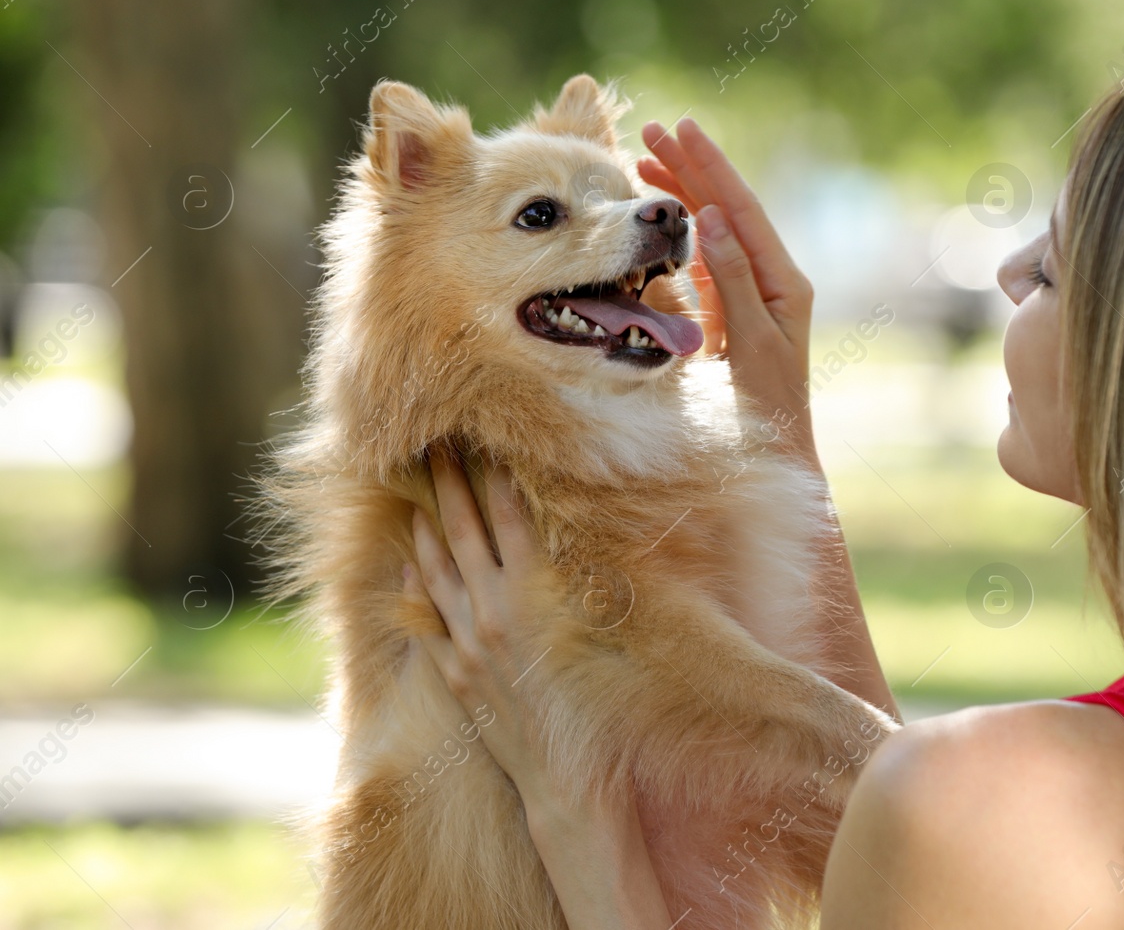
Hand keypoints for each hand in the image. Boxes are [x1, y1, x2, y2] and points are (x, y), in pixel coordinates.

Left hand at [405, 451, 676, 927]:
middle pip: (463, 532)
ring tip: (414, 495)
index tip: (483, 437)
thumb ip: (613, 574)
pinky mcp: (459, 678)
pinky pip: (426, 624)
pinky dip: (414, 592)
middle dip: (447, 485)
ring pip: (436, 574)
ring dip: (425, 529)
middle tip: (432, 445)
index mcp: (535, 591)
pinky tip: (406, 569)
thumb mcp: (623, 630)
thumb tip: (619, 528)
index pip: (508, 514)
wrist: (571, 782)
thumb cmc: (612, 708)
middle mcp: (494, 610)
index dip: (495, 472)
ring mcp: (471, 644)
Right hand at [639, 117, 815, 459]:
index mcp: (785, 283)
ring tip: (644, 160)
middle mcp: (773, 280)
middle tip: (653, 129)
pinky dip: (680, 231)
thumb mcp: (752, 343)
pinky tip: (661, 213)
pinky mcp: (735, 310)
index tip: (683, 130)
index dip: (711, 168)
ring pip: (715, 229)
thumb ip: (733, 281)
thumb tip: (710, 219)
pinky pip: (706, 257)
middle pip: (728, 210)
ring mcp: (754, 293)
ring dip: (682, 193)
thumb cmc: (767, 409)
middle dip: (691, 167)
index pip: (742, 211)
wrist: (775, 452)